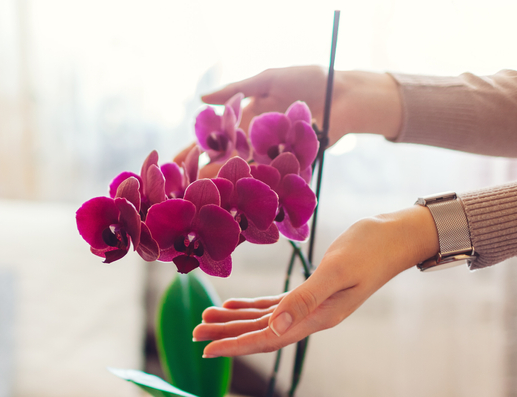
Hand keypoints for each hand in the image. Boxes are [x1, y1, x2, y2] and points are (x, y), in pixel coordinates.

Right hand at [175, 68, 401, 175]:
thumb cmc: (309, 82)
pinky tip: (236, 196)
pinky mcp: (291, 168)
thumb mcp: (268, 80)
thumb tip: (202, 99)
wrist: (346, 96)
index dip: (192, 151)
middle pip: (223, 163)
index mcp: (246, 123)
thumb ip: (236, 89)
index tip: (170, 163)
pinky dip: (253, 188)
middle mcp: (255, 144)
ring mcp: (272, 158)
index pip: (213, 140)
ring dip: (224, 186)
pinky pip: (269, 180)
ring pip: (242, 175)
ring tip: (202, 196)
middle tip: (179, 189)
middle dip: (201, 176)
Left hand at [192, 206, 438, 356]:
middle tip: (193, 333)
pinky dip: (251, 307)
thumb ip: (306, 300)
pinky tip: (230, 305)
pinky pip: (275, 305)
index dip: (236, 345)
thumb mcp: (336, 271)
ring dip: (234, 321)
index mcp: (317, 319)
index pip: (268, 338)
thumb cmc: (371, 249)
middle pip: (261, 332)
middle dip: (227, 334)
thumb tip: (275, 328)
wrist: (397, 237)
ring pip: (264, 320)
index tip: (207, 350)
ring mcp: (312, 308)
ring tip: (203, 319)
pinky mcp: (312, 292)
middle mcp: (312, 319)